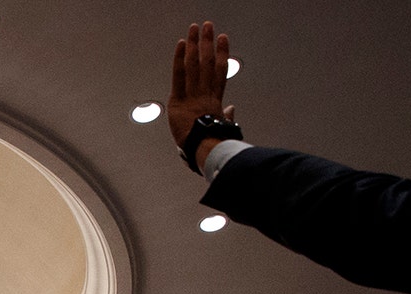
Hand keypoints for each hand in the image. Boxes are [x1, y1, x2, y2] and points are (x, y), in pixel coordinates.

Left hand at [168, 21, 235, 167]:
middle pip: (208, 62)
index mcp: (215, 100)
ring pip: (195, 64)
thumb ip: (226, 115)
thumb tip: (231, 111)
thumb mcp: (222, 127)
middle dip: (208, 42)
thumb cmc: (213, 144)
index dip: (222, 53)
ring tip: (196, 28)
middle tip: (208, 25)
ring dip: (195, 44)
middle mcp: (206, 93)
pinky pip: (179, 76)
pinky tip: (181, 43)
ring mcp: (193, 95)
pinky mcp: (179, 100)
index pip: (219, 72)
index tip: (223, 39)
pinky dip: (179, 58)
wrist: (205, 150)